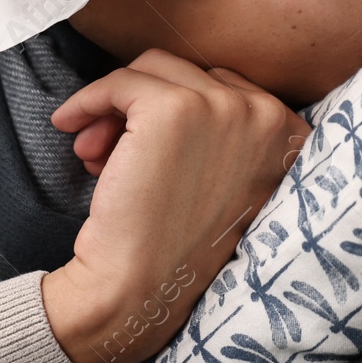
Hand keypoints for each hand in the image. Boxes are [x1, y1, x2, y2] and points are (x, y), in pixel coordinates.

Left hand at [40, 49, 313, 362]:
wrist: (139, 292)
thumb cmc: (174, 246)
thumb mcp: (224, 182)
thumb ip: (220, 133)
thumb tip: (164, 87)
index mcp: (293, 138)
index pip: (224, 89)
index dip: (176, 115)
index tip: (144, 152)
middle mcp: (270, 117)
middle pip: (189, 73)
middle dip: (141, 108)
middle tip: (107, 152)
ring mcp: (225, 108)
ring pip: (154, 69)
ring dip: (115, 106)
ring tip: (92, 153)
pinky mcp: (174, 107)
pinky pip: (121, 80)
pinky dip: (89, 99)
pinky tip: (68, 125)